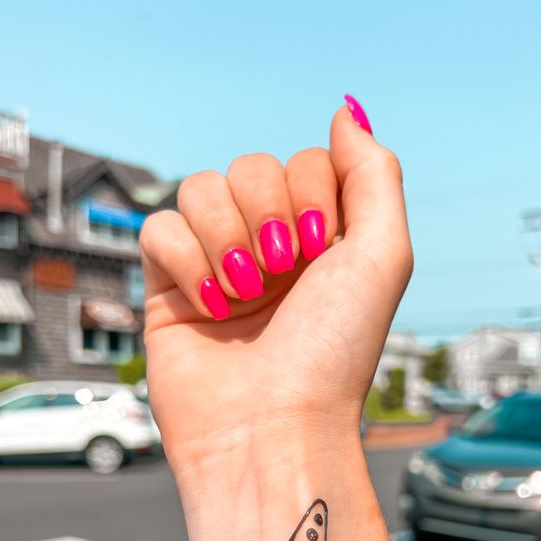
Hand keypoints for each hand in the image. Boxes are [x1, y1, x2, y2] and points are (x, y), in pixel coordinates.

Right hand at [140, 97, 412, 470]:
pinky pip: (157, 228)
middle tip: (280, 271)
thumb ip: (373, 173)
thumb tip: (344, 111)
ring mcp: (217, 266)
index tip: (321, 251)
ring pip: (198, 188)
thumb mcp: (383, 256)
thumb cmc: (332, 354)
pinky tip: (209, 305)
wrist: (270, 430)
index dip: (312, 191)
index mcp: (323, 242)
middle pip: (250, 165)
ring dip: (225, 235)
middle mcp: (270, 249)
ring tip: (243, 292)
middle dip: (267, 213)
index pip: (305, 161)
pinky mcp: (167, 289)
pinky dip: (184, 260)